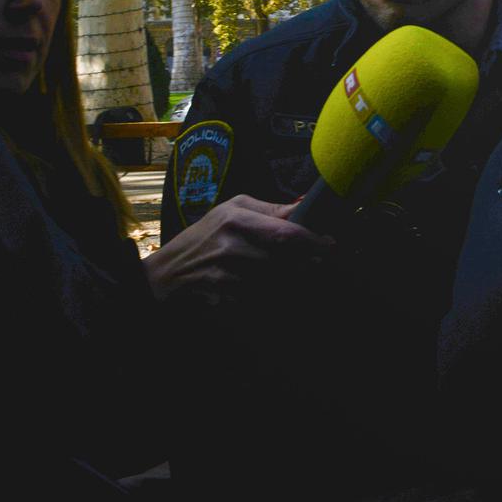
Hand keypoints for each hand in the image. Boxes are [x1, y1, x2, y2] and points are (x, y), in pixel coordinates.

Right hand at [143, 195, 330, 303]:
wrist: (172, 268)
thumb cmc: (208, 233)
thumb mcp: (233, 210)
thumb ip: (271, 210)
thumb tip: (305, 204)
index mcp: (235, 218)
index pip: (283, 232)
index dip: (311, 240)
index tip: (330, 244)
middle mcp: (230, 245)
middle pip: (284, 259)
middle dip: (308, 261)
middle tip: (320, 260)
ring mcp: (226, 272)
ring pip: (277, 280)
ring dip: (294, 279)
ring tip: (298, 272)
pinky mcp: (225, 294)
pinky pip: (261, 296)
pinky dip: (274, 293)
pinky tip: (273, 286)